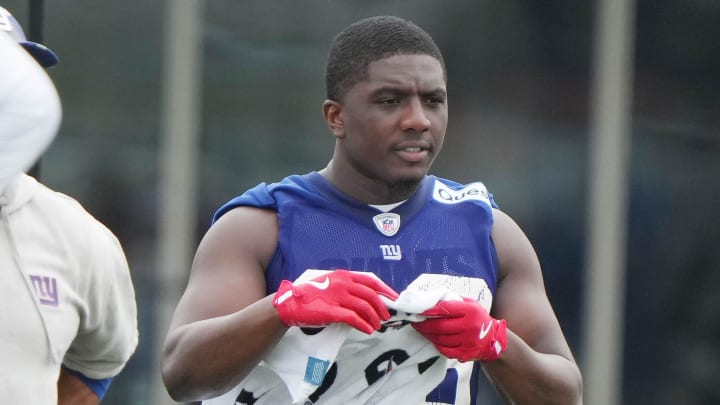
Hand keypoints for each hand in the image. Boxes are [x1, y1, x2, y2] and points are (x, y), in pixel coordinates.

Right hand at [273, 270, 398, 333]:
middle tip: (386, 316)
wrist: (291, 303)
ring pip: (364, 307)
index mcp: (344, 275)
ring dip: (374, 318)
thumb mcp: (330, 283)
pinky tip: (368, 330)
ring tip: (377, 326)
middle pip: (370, 295)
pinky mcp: (332, 311)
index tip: (394, 298)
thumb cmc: (311, 295)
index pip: (371, 280)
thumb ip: (347, 287)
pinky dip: (363, 325)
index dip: (385, 290)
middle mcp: (342, 283)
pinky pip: (353, 318)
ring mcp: (337, 297)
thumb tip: (366, 298)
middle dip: (381, 307)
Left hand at [412, 297, 506, 361]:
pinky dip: (436, 344)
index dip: (429, 310)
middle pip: (440, 326)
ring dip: (427, 334)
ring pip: (440, 339)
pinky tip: (432, 338)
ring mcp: (468, 342)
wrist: (493, 339)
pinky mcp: (464, 354)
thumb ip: (453, 300)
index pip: (445, 309)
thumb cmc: (477, 317)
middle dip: (424, 324)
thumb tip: (431, 299)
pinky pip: (444, 349)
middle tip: (414, 321)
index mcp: (471, 311)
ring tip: (420, 329)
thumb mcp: (470, 304)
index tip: (417, 309)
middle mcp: (470, 327)